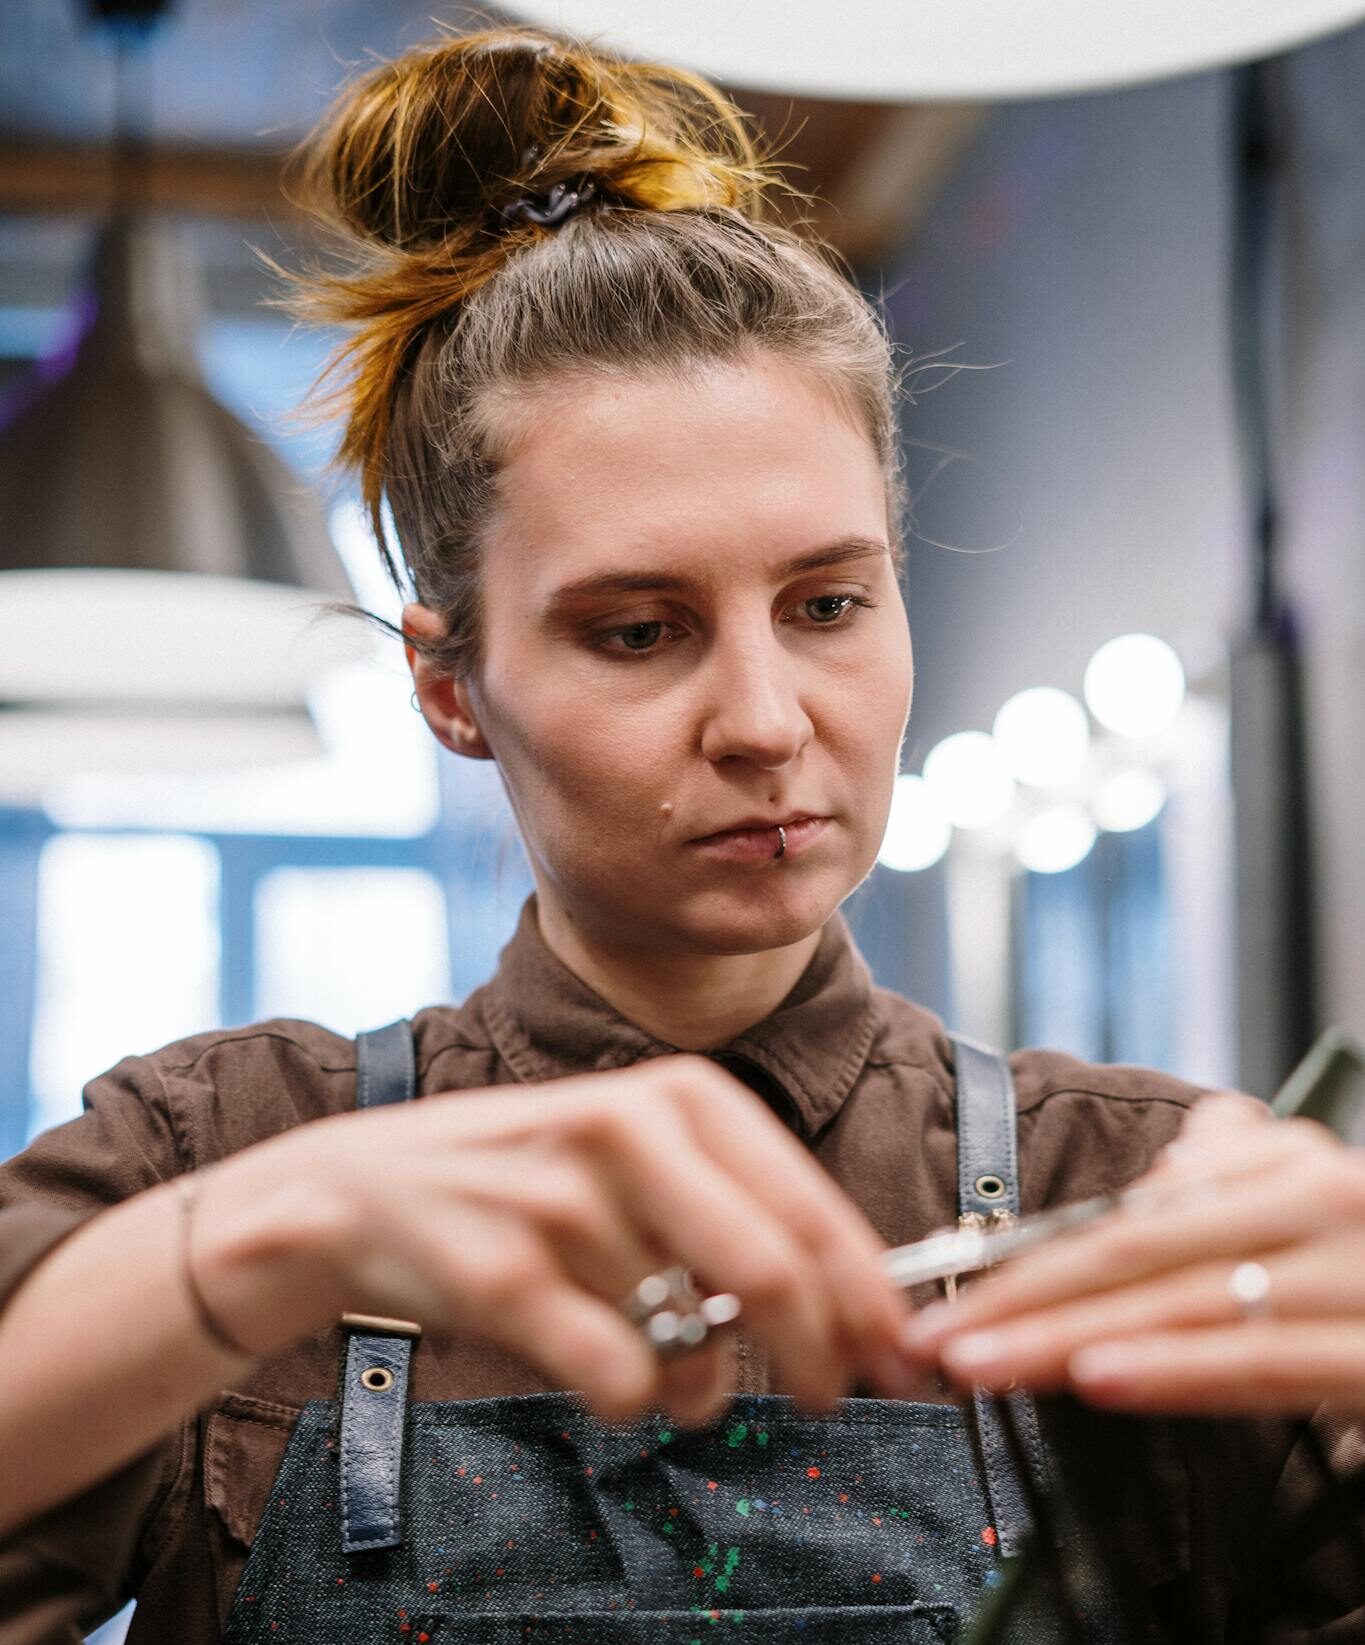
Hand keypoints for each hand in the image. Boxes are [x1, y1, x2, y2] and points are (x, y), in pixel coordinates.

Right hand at [204, 1055, 913, 1426]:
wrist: (367, 1187)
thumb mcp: (641, 1155)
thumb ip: (740, 1214)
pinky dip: (631, 1399)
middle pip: (771, 1272)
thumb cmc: (532, 1176)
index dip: (870, 1296)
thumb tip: (855, 1313)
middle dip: (820, 1356)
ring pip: (691, 1342)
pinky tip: (604, 1367)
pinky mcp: (505, 1273)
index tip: (899, 1354)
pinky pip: (617, 1378)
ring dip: (702, 1383)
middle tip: (829, 1396)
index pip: (810, 1209)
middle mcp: (627, 1130)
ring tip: (672, 1367)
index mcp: (680, 1094)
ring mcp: (561, 1199)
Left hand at [900, 1093, 1364, 1416]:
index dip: (1030, 1260)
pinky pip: (1267, 1358)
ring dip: (1070, 1338)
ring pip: (1188, 1303)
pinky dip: (1178, 1366)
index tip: (942, 1298)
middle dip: (1023, 1301)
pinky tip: (1102, 1375)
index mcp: (1283, 1169)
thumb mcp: (1298, 1205)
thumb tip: (1139, 1199)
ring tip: (984, 1361)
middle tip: (931, 1339)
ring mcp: (1357, 1271)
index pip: (1129, 1217)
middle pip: (1139, 1252)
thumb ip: (1221, 1191)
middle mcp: (1321, 1202)